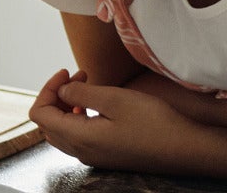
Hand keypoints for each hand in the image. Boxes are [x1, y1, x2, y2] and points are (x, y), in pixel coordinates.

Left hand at [29, 69, 221, 173]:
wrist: (188, 149)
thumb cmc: (154, 124)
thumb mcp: (113, 99)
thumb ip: (79, 93)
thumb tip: (60, 89)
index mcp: (78, 138)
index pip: (39, 113)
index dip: (47, 88)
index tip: (66, 72)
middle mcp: (82, 151)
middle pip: (48, 122)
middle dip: (55, 95)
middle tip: (76, 76)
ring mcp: (94, 156)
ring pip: (63, 129)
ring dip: (67, 105)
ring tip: (86, 86)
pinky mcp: (107, 155)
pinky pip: (80, 136)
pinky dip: (79, 116)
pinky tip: (97, 104)